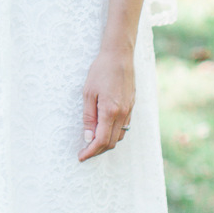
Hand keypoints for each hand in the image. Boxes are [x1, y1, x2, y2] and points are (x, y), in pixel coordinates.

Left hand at [79, 44, 134, 160]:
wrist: (119, 56)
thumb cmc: (101, 71)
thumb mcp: (88, 93)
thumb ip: (88, 117)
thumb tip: (88, 137)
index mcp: (110, 111)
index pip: (101, 140)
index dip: (90, 151)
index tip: (81, 156)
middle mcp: (122, 114)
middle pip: (111, 142)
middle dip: (97, 151)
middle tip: (85, 152)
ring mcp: (129, 111)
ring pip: (119, 136)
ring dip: (106, 143)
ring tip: (93, 143)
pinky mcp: (132, 106)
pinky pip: (124, 127)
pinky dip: (113, 134)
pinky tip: (104, 130)